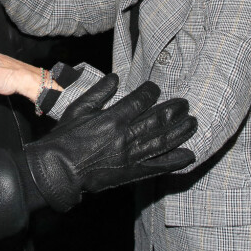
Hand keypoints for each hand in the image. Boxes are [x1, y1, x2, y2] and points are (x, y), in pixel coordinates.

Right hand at [25, 75, 196, 210]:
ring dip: (180, 131)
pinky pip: (158, 166)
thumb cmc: (64, 138)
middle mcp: (125, 137)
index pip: (140, 101)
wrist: (58, 171)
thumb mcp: (77, 109)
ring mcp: (130, 156)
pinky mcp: (131, 173)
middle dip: (174, 110)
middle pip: (157, 120)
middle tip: (186, 103)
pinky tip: (189, 155)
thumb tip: (115, 78)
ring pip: (162, 141)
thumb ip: (98, 93)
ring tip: (193, 123)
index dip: (151, 92)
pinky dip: (175, 161)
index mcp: (112, 118)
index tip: (155, 88)